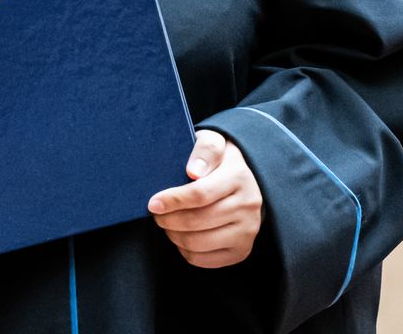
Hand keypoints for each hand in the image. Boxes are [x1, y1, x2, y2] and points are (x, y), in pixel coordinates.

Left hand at [148, 130, 262, 268]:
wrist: (243, 181)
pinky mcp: (241, 251)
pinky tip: (181, 235)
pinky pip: (203, 260)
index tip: (152, 203)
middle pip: (197, 221)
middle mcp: (249, 205)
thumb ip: (204, 149)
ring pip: (198, 243)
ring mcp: (247, 231)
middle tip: (156, 214)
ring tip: (166, 223)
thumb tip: (193, 171)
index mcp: (239, 177)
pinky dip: (184, 250)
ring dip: (173, 235)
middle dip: (168, 220)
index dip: (172, 200)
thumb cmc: (218, 161)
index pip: (200, 194)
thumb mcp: (213, 142)